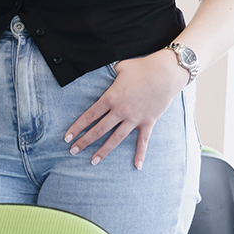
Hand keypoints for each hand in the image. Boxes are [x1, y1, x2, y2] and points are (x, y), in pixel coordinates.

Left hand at [64, 49, 190, 168]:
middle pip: (99, 130)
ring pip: (116, 138)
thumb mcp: (120, 68)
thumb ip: (108, 74)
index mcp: (111, 98)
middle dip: (84, 141)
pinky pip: (143, 141)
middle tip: (73, 151)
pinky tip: (137, 166)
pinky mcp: (148, 122)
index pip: (89, 115)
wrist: (166, 73)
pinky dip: (140, 154)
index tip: (67, 137)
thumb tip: (100, 73)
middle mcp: (121, 111)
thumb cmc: (142, 67)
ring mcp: (134, 118)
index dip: (77, 127)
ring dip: (104, 151)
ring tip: (93, 161)